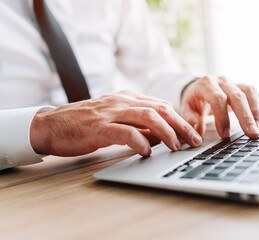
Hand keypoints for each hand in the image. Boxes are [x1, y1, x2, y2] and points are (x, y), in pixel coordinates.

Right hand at [30, 90, 201, 156]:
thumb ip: (137, 126)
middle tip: (194, 140)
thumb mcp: (115, 120)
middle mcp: (121, 101)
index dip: (180, 119)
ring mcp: (110, 113)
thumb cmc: (85, 125)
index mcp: (127, 98)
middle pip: (160, 109)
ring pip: (147, 116)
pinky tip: (147, 152)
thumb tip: (161, 137)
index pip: (161, 105)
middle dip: (181, 125)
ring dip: (167, 132)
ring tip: (176, 146)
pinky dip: (140, 141)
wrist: (52, 125)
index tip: (192, 133)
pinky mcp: (98, 127)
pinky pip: (125, 132)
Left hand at [181, 76, 258, 138]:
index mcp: (206, 84)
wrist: (199, 89)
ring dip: (256, 111)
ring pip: (250, 92)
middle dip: (246, 116)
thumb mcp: (186, 109)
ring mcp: (235, 82)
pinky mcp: (243, 87)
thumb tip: (198, 130)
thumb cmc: (194, 101)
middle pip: (237, 95)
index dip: (222, 117)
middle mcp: (222, 81)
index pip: (217, 98)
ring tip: (257, 129)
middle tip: (251, 134)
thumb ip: (190, 119)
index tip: (225, 135)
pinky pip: (256, 94)